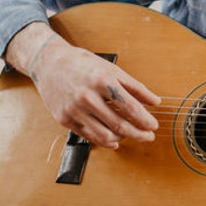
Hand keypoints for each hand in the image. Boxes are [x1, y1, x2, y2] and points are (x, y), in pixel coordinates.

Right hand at [25, 30, 161, 149]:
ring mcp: (74, 110)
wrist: (49, 64)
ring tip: (130, 135)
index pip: (130, 107)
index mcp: (102, 81)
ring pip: (104, 135)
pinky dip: (104, 142)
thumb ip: (135, 87)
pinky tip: (113, 140)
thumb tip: (155, 102)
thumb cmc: (82, 64)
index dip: (145, 119)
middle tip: (148, 136)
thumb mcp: (111, 69)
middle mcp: (87, 97)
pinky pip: (89, 137)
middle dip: (138, 134)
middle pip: (119, 125)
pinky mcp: (64, 120)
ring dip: (122, 138)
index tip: (153, 125)